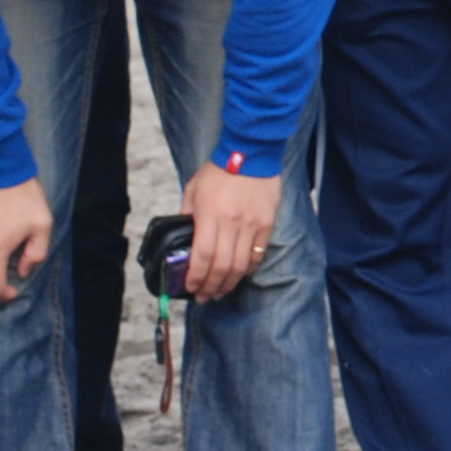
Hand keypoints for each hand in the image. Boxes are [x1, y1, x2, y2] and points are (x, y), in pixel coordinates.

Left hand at [177, 159, 283, 303]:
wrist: (251, 153)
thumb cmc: (218, 171)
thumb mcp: (193, 190)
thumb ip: (187, 215)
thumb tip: (182, 241)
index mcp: (210, 214)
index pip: (202, 256)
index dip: (196, 277)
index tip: (190, 288)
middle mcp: (232, 222)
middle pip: (221, 266)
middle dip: (211, 287)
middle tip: (205, 297)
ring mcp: (252, 224)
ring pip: (241, 265)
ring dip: (229, 283)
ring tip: (220, 292)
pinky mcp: (267, 224)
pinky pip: (257, 254)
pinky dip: (248, 269)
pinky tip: (239, 275)